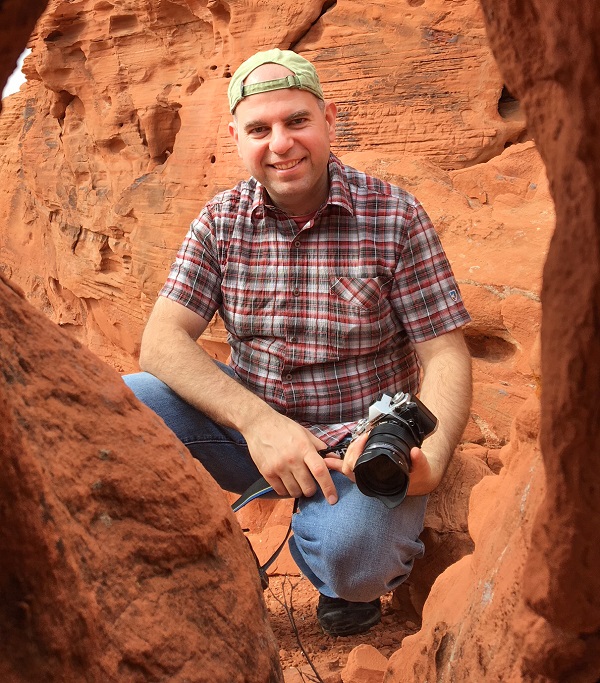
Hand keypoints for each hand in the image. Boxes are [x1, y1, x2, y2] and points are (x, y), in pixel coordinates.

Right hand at [242, 411, 337, 503]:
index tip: (333, 498)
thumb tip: (334, 460)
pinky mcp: (267, 472)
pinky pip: (281, 491)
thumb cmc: (284, 427)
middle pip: (308, 487)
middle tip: (309, 482)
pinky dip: (286, 490)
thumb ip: (320, 447)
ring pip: (295, 492)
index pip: (320, 471)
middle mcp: (292, 459)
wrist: (259, 424)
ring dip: (299, 490)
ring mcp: (278, 467)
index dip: (328, 487)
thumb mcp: (305, 433)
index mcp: (304, 448)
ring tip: (296, 480)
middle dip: (312, 489)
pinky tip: (286, 481)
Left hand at [325, 435, 441, 495]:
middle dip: (352, 449)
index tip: (365, 438)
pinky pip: (349, 469)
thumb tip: (415, 452)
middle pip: (348, 468)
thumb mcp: (423, 468)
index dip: (356, 454)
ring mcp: (366, 477)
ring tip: (348, 441)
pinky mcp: (366, 472)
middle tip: (363, 435)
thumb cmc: (419, 475)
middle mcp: (370, 481)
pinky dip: (338, 464)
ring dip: (343, 455)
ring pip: (346, 468)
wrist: (420, 479)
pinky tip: (330, 458)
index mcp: (381, 483)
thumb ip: (420, 461)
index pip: (358, 472)